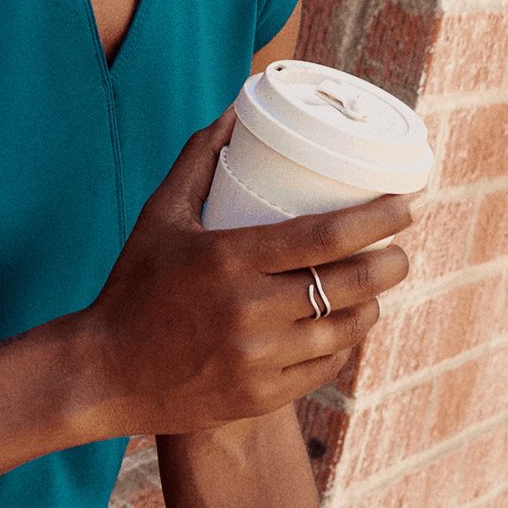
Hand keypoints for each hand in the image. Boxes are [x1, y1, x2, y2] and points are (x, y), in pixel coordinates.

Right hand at [74, 116, 415, 436]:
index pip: (326, 236)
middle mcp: (250, 310)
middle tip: (401, 251)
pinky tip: (346, 330)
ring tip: (376, 288)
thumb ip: (199, 161)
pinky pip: (324, 368)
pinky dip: (342, 346)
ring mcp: (259, 359)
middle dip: (390, 264)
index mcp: (230, 259)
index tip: (406, 205)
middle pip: (349, 284)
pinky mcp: (260, 397)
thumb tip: (236, 111)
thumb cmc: (133, 287)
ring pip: (344, 330)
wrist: (102, 374)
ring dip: (371, 306)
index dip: (378, 219)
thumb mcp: (161, 217)